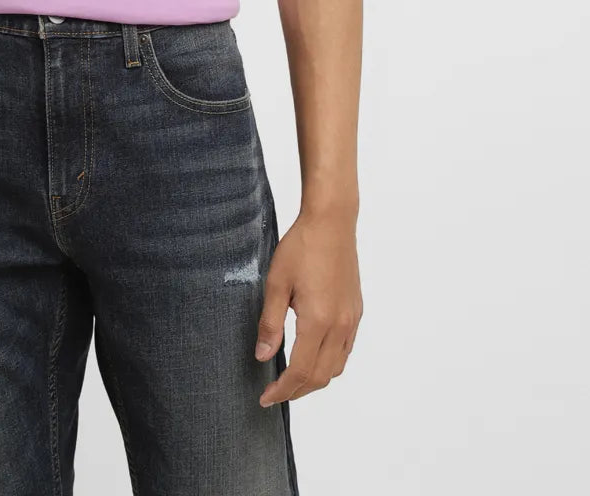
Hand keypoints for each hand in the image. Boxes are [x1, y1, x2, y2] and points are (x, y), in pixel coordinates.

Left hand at [254, 206, 361, 405]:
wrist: (331, 223)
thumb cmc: (301, 247)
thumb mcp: (276, 283)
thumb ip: (270, 323)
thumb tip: (263, 356)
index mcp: (318, 321)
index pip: (300, 371)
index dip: (282, 389)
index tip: (265, 397)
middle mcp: (340, 325)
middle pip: (320, 376)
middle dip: (297, 391)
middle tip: (275, 393)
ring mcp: (351, 319)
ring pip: (336, 367)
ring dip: (314, 380)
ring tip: (292, 379)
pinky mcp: (356, 311)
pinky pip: (345, 350)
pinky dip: (328, 363)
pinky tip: (313, 356)